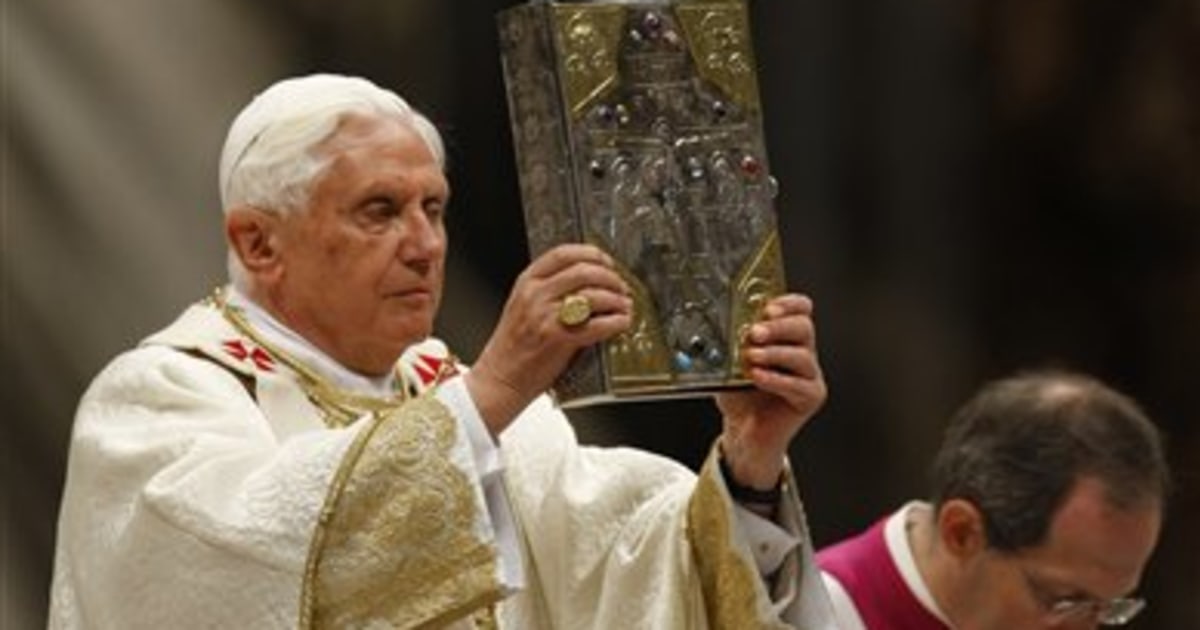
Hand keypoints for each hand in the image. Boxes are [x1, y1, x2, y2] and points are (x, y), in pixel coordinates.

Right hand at [466, 244, 631, 433]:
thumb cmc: (512, 347)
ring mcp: (546, 316)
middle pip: (584, 271)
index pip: (563, 254)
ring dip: (617, 299)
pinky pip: (597, 325)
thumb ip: (548, 290)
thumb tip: (586, 282)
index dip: (590, 253)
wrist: (499, 378)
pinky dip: (616, 322)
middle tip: (621, 286)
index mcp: (526, 282)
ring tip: (625, 305)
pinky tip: (621, 323)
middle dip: (610, 277)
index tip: (605, 261)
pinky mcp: (558, 339)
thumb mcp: (522, 306)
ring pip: (593, 295)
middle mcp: (535, 295)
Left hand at [716, 294, 825, 488]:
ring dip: (775, 353)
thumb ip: (729, 347)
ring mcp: (810, 374)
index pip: (800, 308)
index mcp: (786, 336)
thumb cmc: (740, 395)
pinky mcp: (812, 396)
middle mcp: (802, 351)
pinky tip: (758, 377)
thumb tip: (717, 329)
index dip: (787, 304)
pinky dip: (777, 379)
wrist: (744, 431)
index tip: (767, 308)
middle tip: (755, 332)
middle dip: (778, 326)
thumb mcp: (729, 364)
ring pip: (803, 355)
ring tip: (752, 357)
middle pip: (804, 327)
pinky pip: (799, 385)